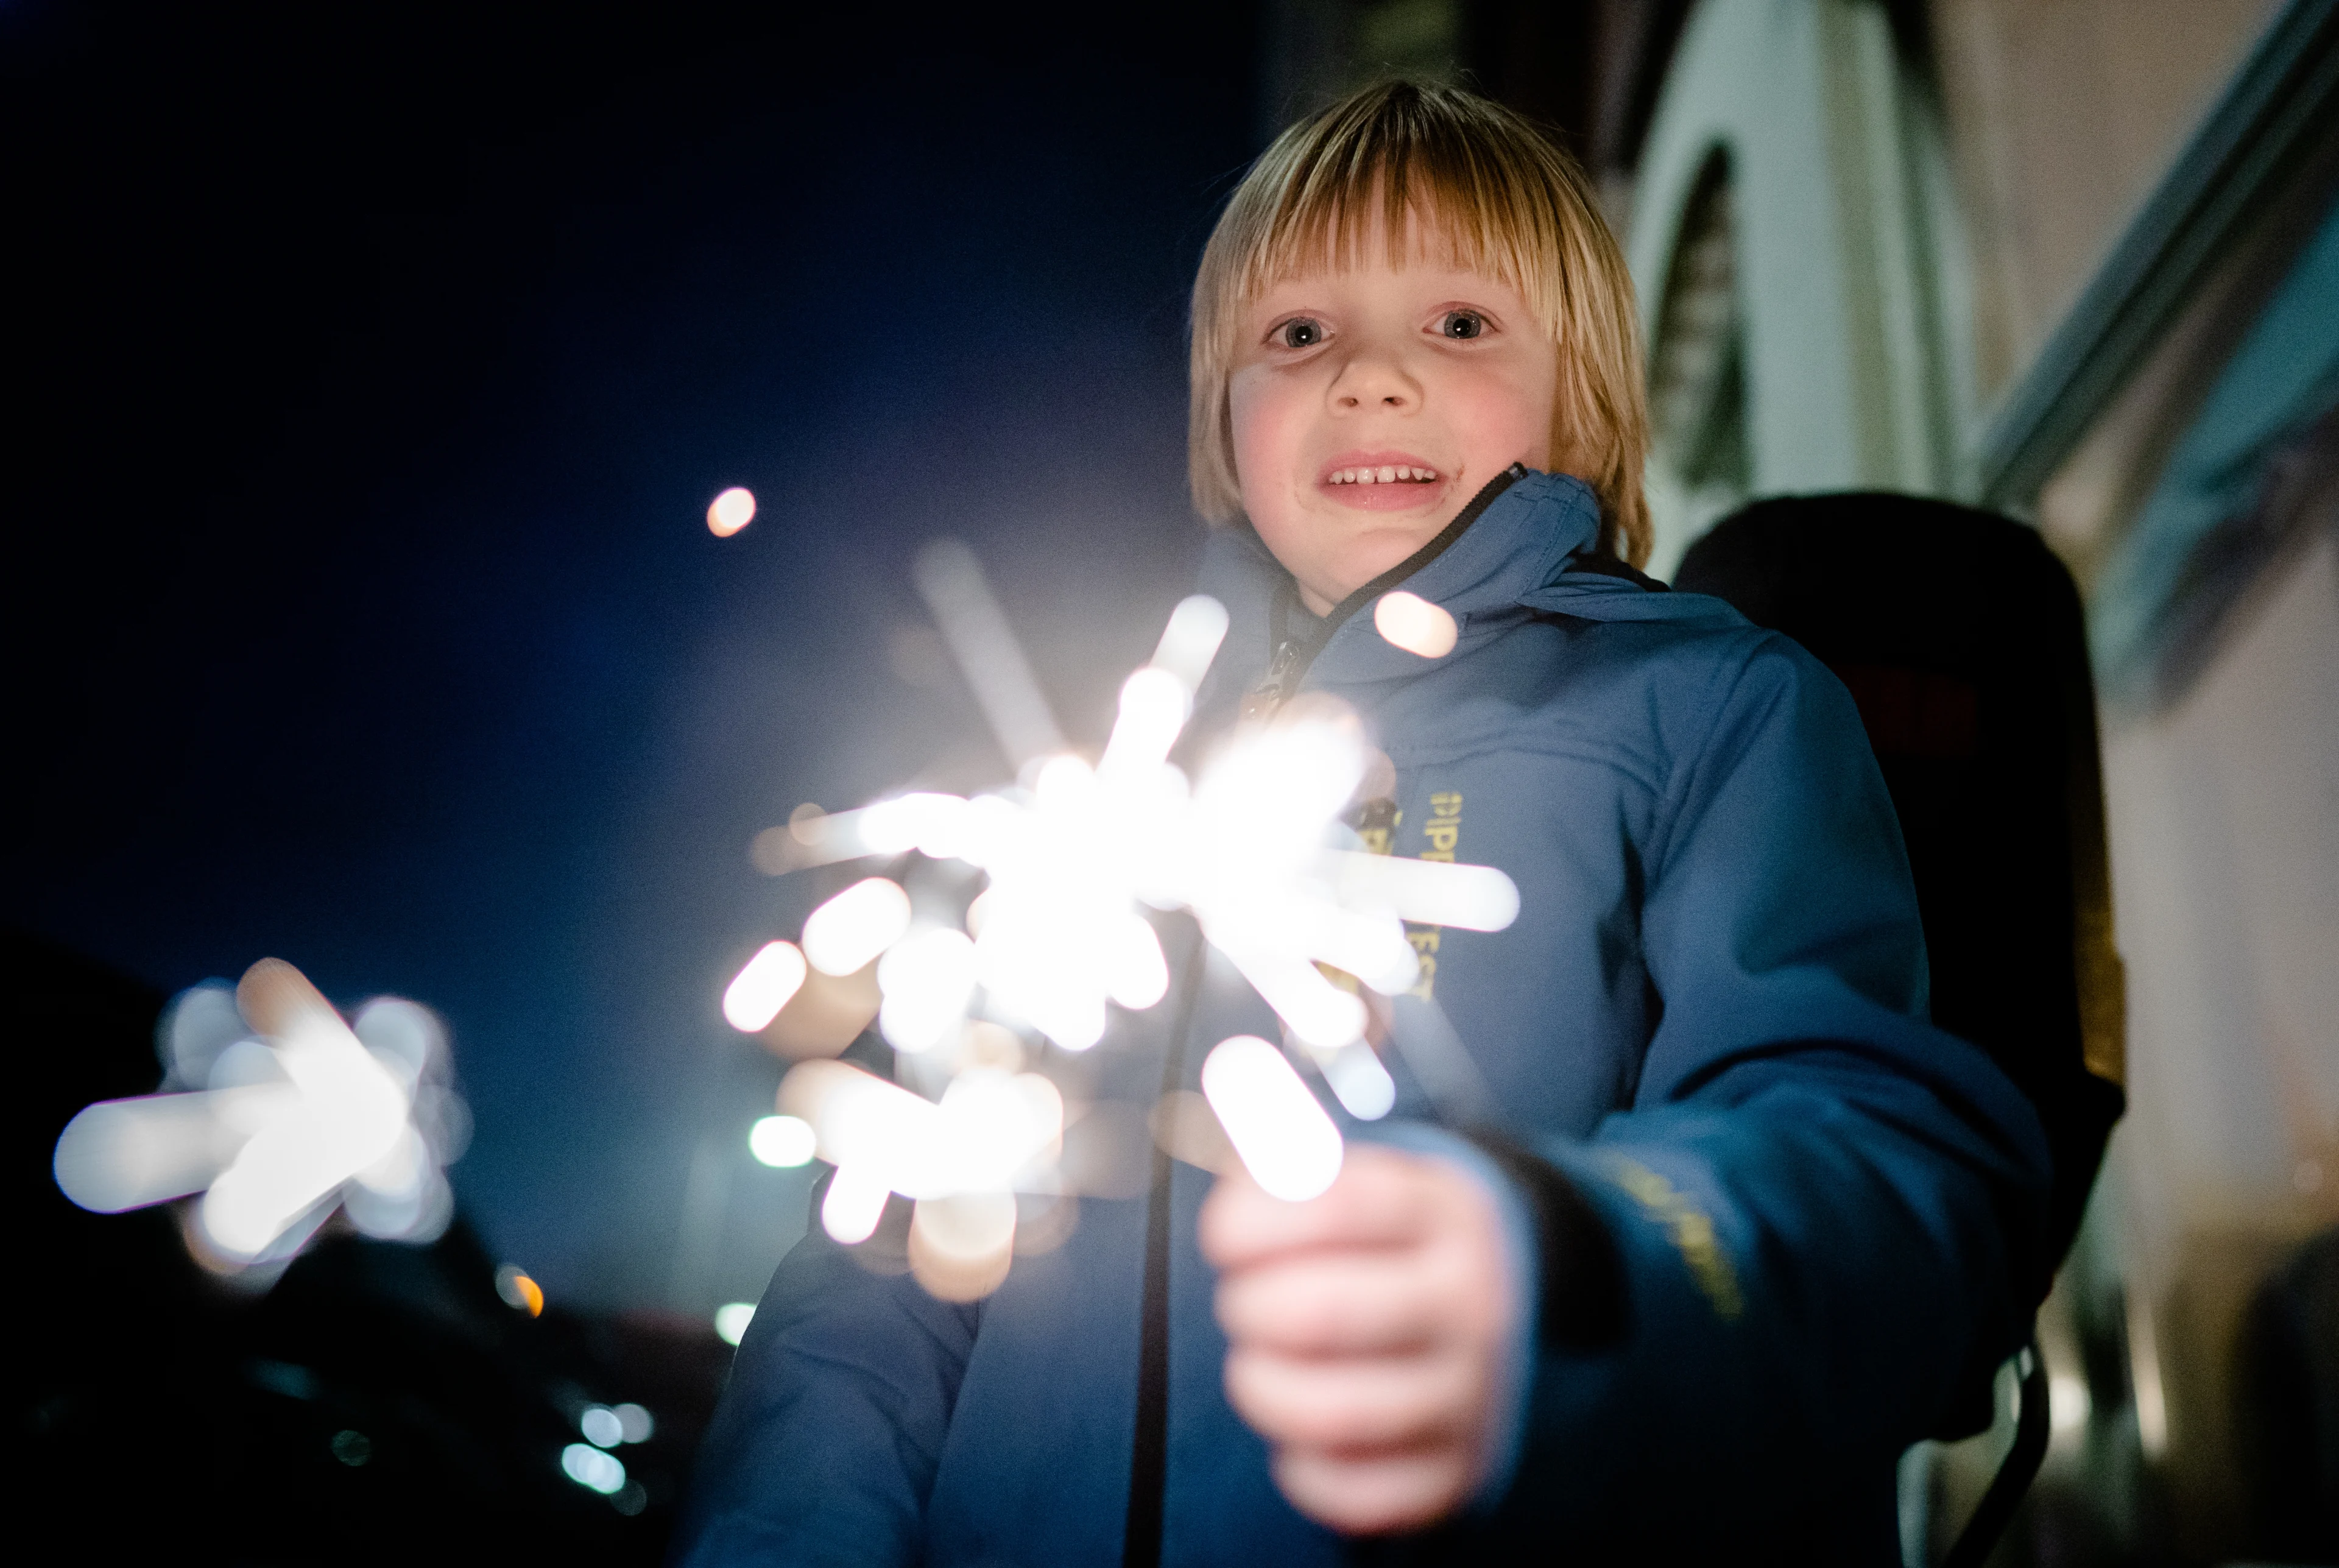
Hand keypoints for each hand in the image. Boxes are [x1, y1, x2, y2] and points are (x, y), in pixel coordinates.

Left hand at [1198, 1143, 1516, 1534]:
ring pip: (1334, 1412)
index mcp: (1448, 1217)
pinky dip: (1307, 1469)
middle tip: (1242, 1300)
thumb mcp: (1381, 1178)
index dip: (1252, 1219)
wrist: (1528, 1308)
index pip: (1334, 1207)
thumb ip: (1299, 1151)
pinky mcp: (1460, 1471)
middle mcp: (1472, 1306)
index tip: (1225, 1235)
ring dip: (1264, 1388)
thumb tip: (1231, 1107)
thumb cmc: (1413, 1240)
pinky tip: (1299, 1430)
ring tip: (1257, 1364)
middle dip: (1250, 1307)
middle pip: (1321, 1313)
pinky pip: (1360, 1494)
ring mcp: (1472, 1395)